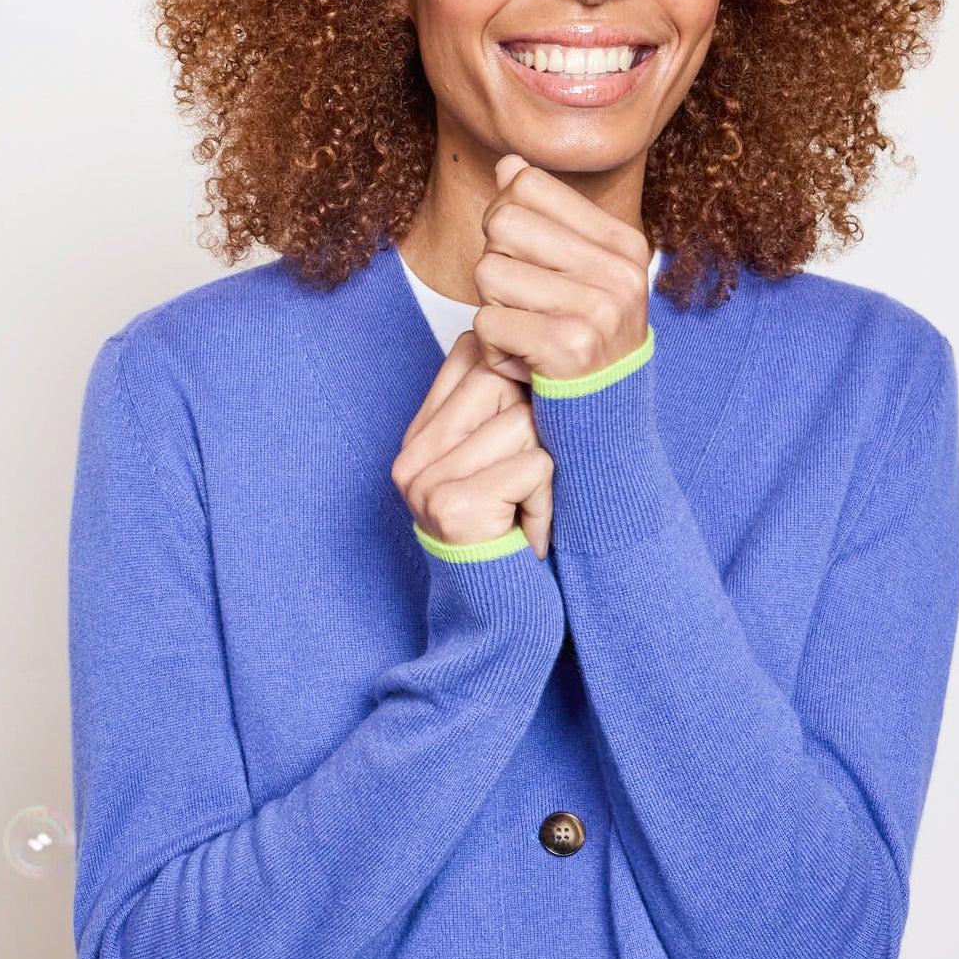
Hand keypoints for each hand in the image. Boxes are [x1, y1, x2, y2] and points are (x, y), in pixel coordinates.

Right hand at [392, 330, 553, 558]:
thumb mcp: (505, 460)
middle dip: (537, 429)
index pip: (472, 354)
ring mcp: (425, 481)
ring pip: (523, 421)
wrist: (503, 619)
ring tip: (525, 512)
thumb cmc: (514, 535)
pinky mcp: (452, 505)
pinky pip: (534, 465)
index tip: (526, 437)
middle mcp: (411, 457)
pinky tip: (528, 532)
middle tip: (527, 486)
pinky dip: (547, 500)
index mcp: (418, 438)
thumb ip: (503, 405)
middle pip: (500, 381)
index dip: (518, 381)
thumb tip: (534, 339)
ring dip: (545, 472)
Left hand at [471, 153, 650, 385]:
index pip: (526, 184)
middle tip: (521, 305)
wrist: (609, 424)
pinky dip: (491, 351)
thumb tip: (507, 165)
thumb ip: (545, 219)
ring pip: (487, 274)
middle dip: (495, 265)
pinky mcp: (568, 348)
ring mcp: (598, 308)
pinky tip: (522, 364)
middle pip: (501, 222)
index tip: (528, 262)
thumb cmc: (586, 346)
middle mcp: (618, 269)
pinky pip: (486, 325)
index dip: (505, 221)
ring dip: (491, 311)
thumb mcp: (578, 276)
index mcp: (622, 242)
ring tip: (524, 336)